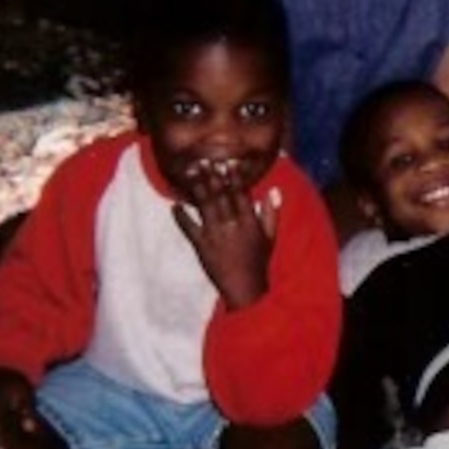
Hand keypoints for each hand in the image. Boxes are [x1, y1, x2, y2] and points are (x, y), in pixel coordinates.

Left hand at [173, 164, 278, 309]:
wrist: (245, 287)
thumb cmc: (258, 261)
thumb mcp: (270, 237)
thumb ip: (271, 213)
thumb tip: (274, 190)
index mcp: (249, 221)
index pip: (241, 194)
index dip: (234, 177)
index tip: (228, 163)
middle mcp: (231, 224)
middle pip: (220, 195)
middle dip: (212, 176)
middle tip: (203, 160)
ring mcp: (215, 234)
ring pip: (205, 205)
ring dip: (197, 188)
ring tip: (190, 173)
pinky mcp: (201, 245)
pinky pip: (189, 228)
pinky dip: (181, 216)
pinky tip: (174, 205)